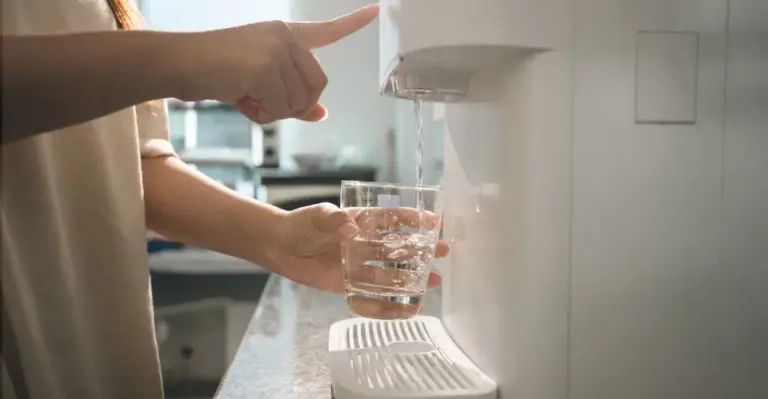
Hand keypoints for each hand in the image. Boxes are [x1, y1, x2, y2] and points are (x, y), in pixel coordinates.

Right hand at [178, 4, 378, 123]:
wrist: (179, 63)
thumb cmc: (216, 73)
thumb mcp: (260, 87)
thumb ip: (292, 98)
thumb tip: (321, 114)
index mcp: (284, 35)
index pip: (326, 31)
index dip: (352, 23)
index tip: (378, 10)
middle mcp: (284, 37)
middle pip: (317, 85)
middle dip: (295, 105)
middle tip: (263, 104)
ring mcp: (275, 50)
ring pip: (298, 102)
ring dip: (273, 112)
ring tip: (246, 98)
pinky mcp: (264, 67)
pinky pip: (280, 108)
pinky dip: (262, 115)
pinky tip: (241, 100)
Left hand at [269, 203, 448, 293]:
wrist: (280, 247)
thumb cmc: (299, 225)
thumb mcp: (315, 217)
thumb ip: (333, 220)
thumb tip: (350, 227)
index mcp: (361, 220)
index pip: (392, 218)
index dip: (413, 219)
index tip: (434, 221)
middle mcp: (365, 242)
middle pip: (398, 245)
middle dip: (421, 248)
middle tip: (443, 251)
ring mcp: (359, 263)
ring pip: (391, 271)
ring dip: (412, 275)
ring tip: (434, 280)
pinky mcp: (350, 283)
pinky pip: (373, 293)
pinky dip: (390, 300)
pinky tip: (408, 304)